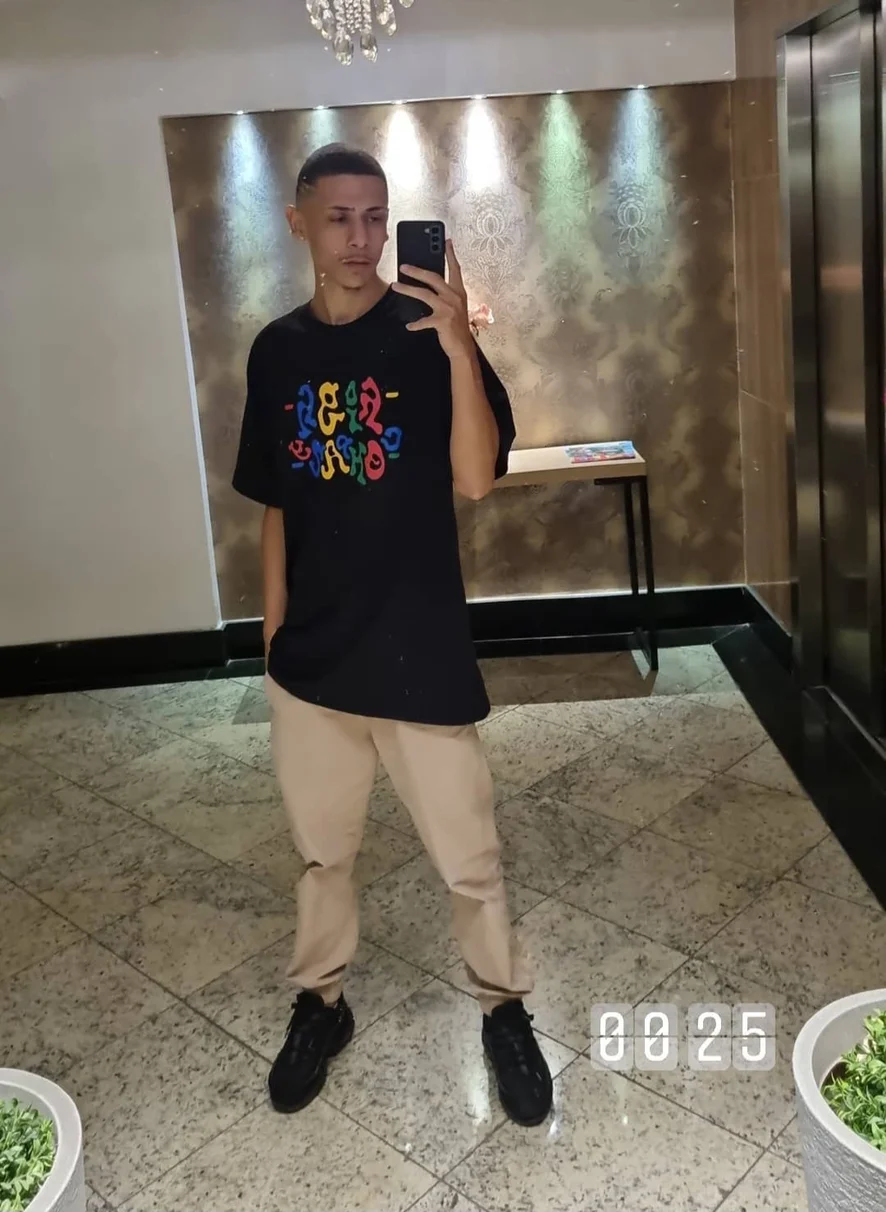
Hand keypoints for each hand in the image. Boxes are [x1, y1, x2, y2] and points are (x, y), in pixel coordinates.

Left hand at [392, 240, 474, 360]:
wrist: (463, 347)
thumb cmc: (457, 326)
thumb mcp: (455, 306)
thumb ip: (445, 294)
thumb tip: (428, 285)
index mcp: (459, 291)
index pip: (455, 269)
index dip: (450, 254)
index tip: (446, 241)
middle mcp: (454, 297)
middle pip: (433, 277)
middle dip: (417, 270)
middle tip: (403, 266)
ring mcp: (448, 309)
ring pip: (424, 294)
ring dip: (407, 289)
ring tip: (395, 286)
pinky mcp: (442, 321)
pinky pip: (424, 320)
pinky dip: (416, 324)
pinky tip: (409, 325)